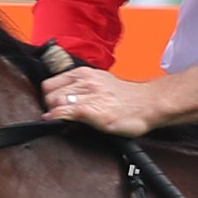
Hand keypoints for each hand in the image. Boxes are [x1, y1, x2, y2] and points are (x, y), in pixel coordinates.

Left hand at [42, 63, 197, 135]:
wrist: (149, 104)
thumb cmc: (128, 99)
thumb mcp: (101, 84)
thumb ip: (83, 87)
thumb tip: (66, 98)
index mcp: (84, 73)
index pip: (51, 82)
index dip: (49, 96)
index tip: (55, 106)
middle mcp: (84, 81)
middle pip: (49, 92)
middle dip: (50, 105)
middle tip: (59, 115)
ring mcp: (88, 95)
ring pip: (54, 101)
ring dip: (54, 113)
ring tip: (63, 120)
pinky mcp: (93, 111)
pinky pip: (66, 112)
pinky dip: (58, 118)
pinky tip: (59, 123)